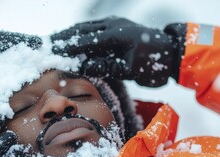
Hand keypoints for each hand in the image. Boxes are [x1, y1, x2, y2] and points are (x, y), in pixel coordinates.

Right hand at [51, 16, 185, 86]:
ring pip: (87, 27)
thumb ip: (108, 66)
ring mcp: (116, 24)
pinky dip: (81, 33)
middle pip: (83, 30)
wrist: (173, 53)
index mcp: (117, 34)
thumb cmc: (154, 64)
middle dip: (64, 37)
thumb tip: (85, 65)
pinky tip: (73, 37)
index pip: (86, 40)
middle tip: (47, 44)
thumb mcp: (131, 70)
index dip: (68, 46)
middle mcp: (114, 25)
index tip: (53, 51)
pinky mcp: (117, 27)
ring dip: (70, 33)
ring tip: (54, 39)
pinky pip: (94, 28)